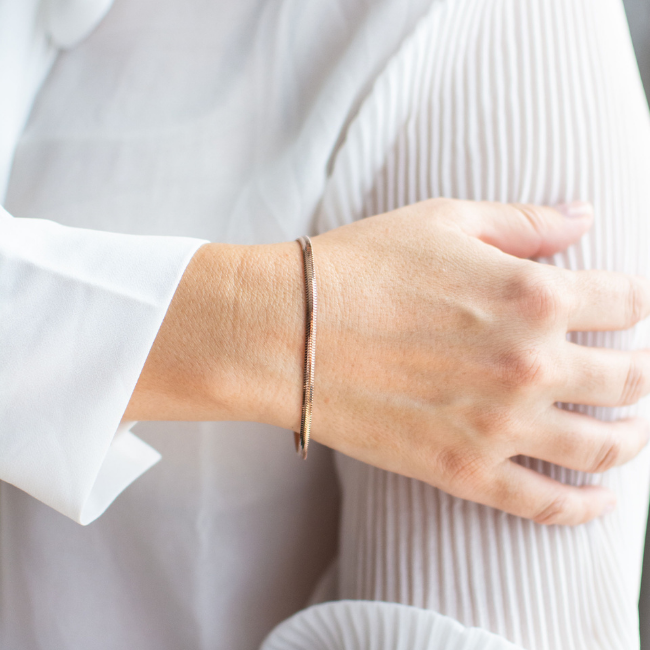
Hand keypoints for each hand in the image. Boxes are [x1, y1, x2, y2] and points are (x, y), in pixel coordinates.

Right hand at [125, 198, 649, 525]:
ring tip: (626, 429)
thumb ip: (525, 222)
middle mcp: (530, 364)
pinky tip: (601, 496)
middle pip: (631, 377)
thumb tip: (586, 213)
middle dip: (638, 369)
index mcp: (533, 295)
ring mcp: (500, 425)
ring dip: (629, 435)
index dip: (632, 303)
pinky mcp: (464, 470)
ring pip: (606, 444)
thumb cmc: (358, 268)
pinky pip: (549, 504)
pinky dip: (586, 505)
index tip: (617, 310)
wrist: (286, 332)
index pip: (629, 303)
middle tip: (628, 369)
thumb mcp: (444, 222)